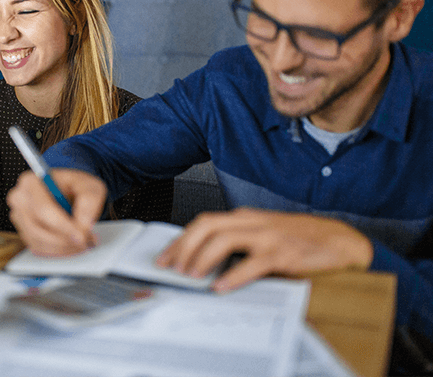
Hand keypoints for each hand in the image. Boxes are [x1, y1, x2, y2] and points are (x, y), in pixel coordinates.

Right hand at [7, 168, 106, 256]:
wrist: (70, 191)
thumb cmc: (76, 187)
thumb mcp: (89, 186)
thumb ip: (89, 202)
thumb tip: (83, 225)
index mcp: (31, 182)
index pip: (43, 209)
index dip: (63, 226)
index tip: (81, 236)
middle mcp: (20, 199)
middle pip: (38, 228)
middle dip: (64, 240)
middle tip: (86, 242)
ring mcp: (19, 218)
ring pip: (38, 241)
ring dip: (62, 247)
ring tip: (82, 242)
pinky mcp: (24, 232)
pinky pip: (38, 248)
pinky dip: (57, 250)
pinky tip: (71, 244)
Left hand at [157, 208, 373, 291]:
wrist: (337, 239)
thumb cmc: (297, 238)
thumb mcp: (262, 234)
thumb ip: (237, 242)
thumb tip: (204, 261)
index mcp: (244, 218)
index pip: (203, 222)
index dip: (181, 239)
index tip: (166, 256)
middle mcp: (251, 222)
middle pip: (206, 226)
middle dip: (183, 246)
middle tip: (171, 267)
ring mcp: (266, 236)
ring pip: (224, 240)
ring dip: (202, 258)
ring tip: (191, 275)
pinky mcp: (282, 253)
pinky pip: (252, 263)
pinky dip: (234, 275)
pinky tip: (221, 286)